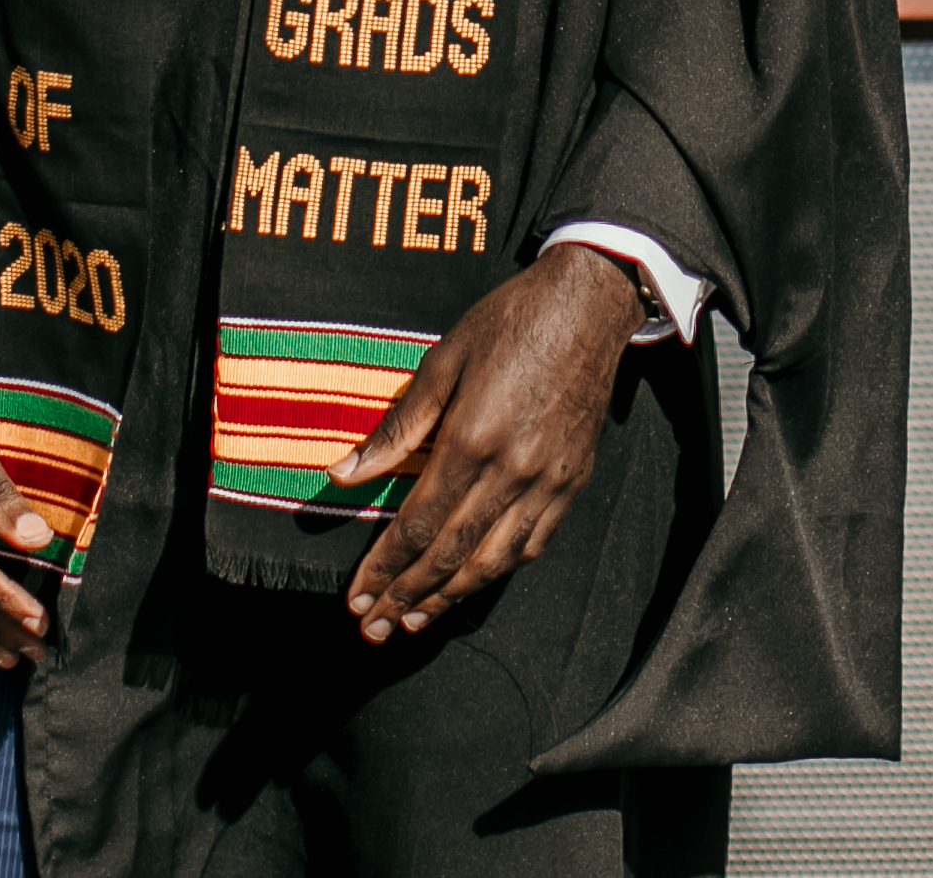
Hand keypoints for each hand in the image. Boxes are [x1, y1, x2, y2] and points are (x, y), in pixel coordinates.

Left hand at [331, 245, 644, 643]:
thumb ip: (397, 426)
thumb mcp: (442, 361)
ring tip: (414, 623)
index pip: (419, 524)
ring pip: (494, 562)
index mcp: (472, 439)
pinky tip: (472, 584)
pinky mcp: (573, 481)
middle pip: (452, 555)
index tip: (357, 595)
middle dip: (407, 597)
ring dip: (450, 598)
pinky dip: (498, 572)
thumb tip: (344, 474)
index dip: (385, 567)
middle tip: (373, 628)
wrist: (588, 305)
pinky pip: (532, 544)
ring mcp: (548, 481)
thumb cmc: (508, 323)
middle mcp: (513, 471)